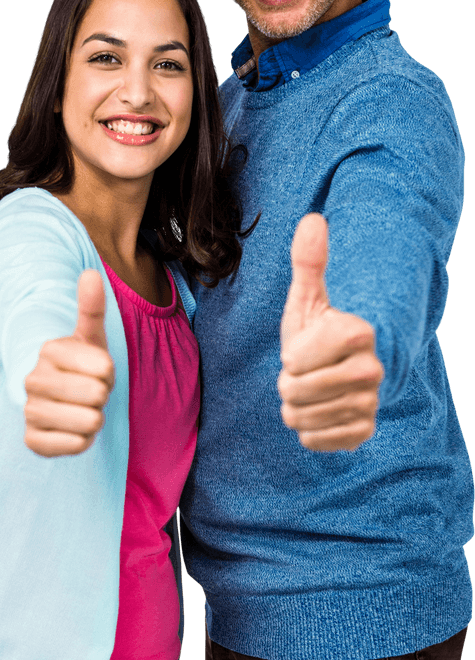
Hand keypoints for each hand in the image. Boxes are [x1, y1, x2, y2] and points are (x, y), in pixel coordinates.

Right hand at [24, 270, 114, 456]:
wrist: (59, 399)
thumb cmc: (81, 364)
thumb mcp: (90, 335)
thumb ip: (92, 307)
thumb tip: (91, 274)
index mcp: (49, 350)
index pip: (106, 368)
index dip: (109, 373)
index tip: (96, 371)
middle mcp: (33, 379)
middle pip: (98, 395)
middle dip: (102, 395)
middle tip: (90, 391)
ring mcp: (30, 410)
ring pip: (90, 421)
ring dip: (94, 418)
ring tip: (82, 408)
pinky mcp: (32, 441)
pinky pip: (78, 445)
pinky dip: (84, 440)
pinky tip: (73, 428)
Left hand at [277, 213, 383, 450]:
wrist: (342, 369)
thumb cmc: (319, 330)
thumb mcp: (308, 297)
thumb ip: (309, 261)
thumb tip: (312, 219)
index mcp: (359, 334)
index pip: (296, 360)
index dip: (290, 356)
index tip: (304, 347)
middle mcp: (372, 371)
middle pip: (293, 391)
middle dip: (288, 383)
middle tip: (303, 371)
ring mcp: (370, 404)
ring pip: (300, 417)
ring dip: (295, 405)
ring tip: (311, 389)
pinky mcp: (363, 433)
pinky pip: (313, 440)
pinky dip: (307, 429)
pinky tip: (319, 411)